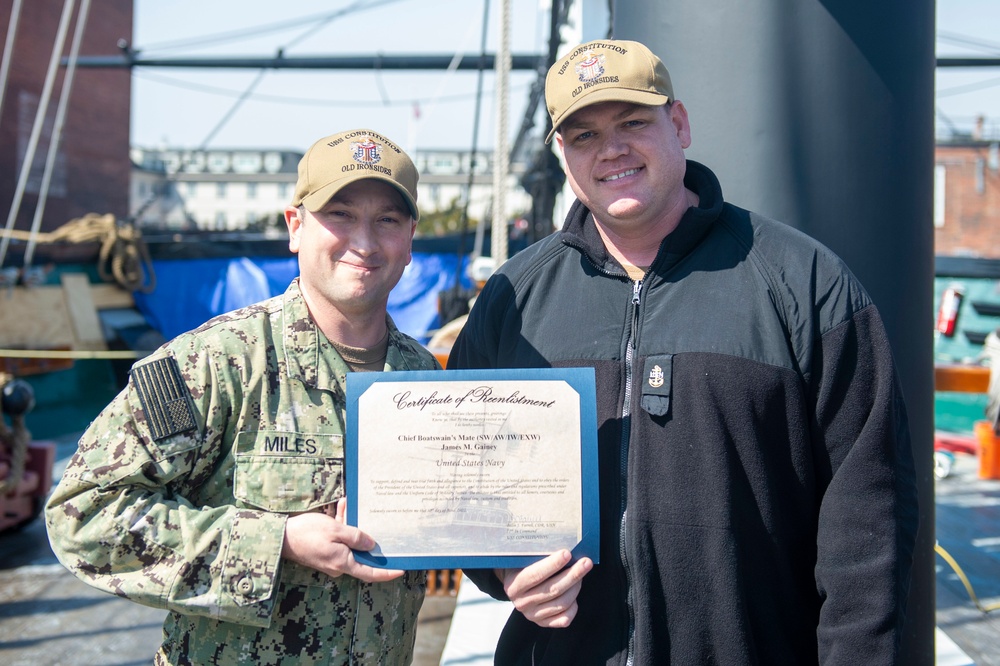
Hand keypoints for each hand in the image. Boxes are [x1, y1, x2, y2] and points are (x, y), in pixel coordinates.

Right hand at [281, 498, 403, 582]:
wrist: (280, 537)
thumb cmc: (307, 533)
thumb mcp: (335, 530)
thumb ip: (356, 537)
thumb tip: (372, 545)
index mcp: (343, 563)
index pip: (370, 573)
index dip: (386, 573)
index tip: (401, 569)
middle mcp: (338, 564)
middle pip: (359, 552)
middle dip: (364, 533)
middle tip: (367, 515)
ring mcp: (330, 559)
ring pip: (348, 542)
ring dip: (349, 523)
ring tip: (347, 505)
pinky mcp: (323, 552)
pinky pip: (337, 540)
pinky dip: (340, 525)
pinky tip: (340, 507)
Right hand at [497, 549, 592, 627]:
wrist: (515, 585)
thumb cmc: (522, 567)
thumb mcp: (522, 559)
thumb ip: (536, 554)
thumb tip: (562, 546)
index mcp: (514, 584)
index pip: (535, 575)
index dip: (552, 564)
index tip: (567, 553)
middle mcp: (521, 602)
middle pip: (553, 590)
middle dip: (573, 575)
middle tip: (586, 562)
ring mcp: (532, 615)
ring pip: (561, 603)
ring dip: (575, 587)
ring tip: (581, 574)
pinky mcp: (542, 623)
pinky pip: (564, 619)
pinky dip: (573, 607)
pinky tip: (574, 592)